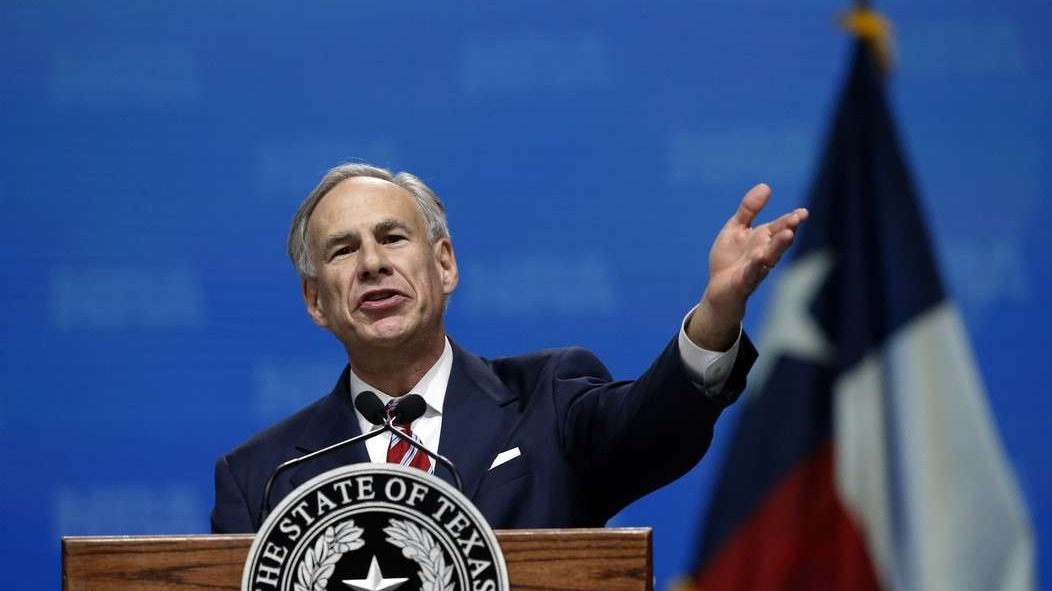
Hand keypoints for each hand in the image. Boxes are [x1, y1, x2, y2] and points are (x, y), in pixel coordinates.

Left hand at [686, 183, 807, 349]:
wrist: (718, 289)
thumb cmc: (730, 259)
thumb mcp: (736, 229)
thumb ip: (749, 210)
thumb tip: (766, 186)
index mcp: (763, 239)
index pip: (780, 226)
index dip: (791, 219)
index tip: (803, 212)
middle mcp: (764, 252)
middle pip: (779, 240)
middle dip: (788, 230)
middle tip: (797, 219)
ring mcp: (756, 268)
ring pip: (770, 256)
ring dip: (779, 246)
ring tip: (788, 234)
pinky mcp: (744, 281)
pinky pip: (751, 272)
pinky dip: (755, 265)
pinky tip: (760, 256)